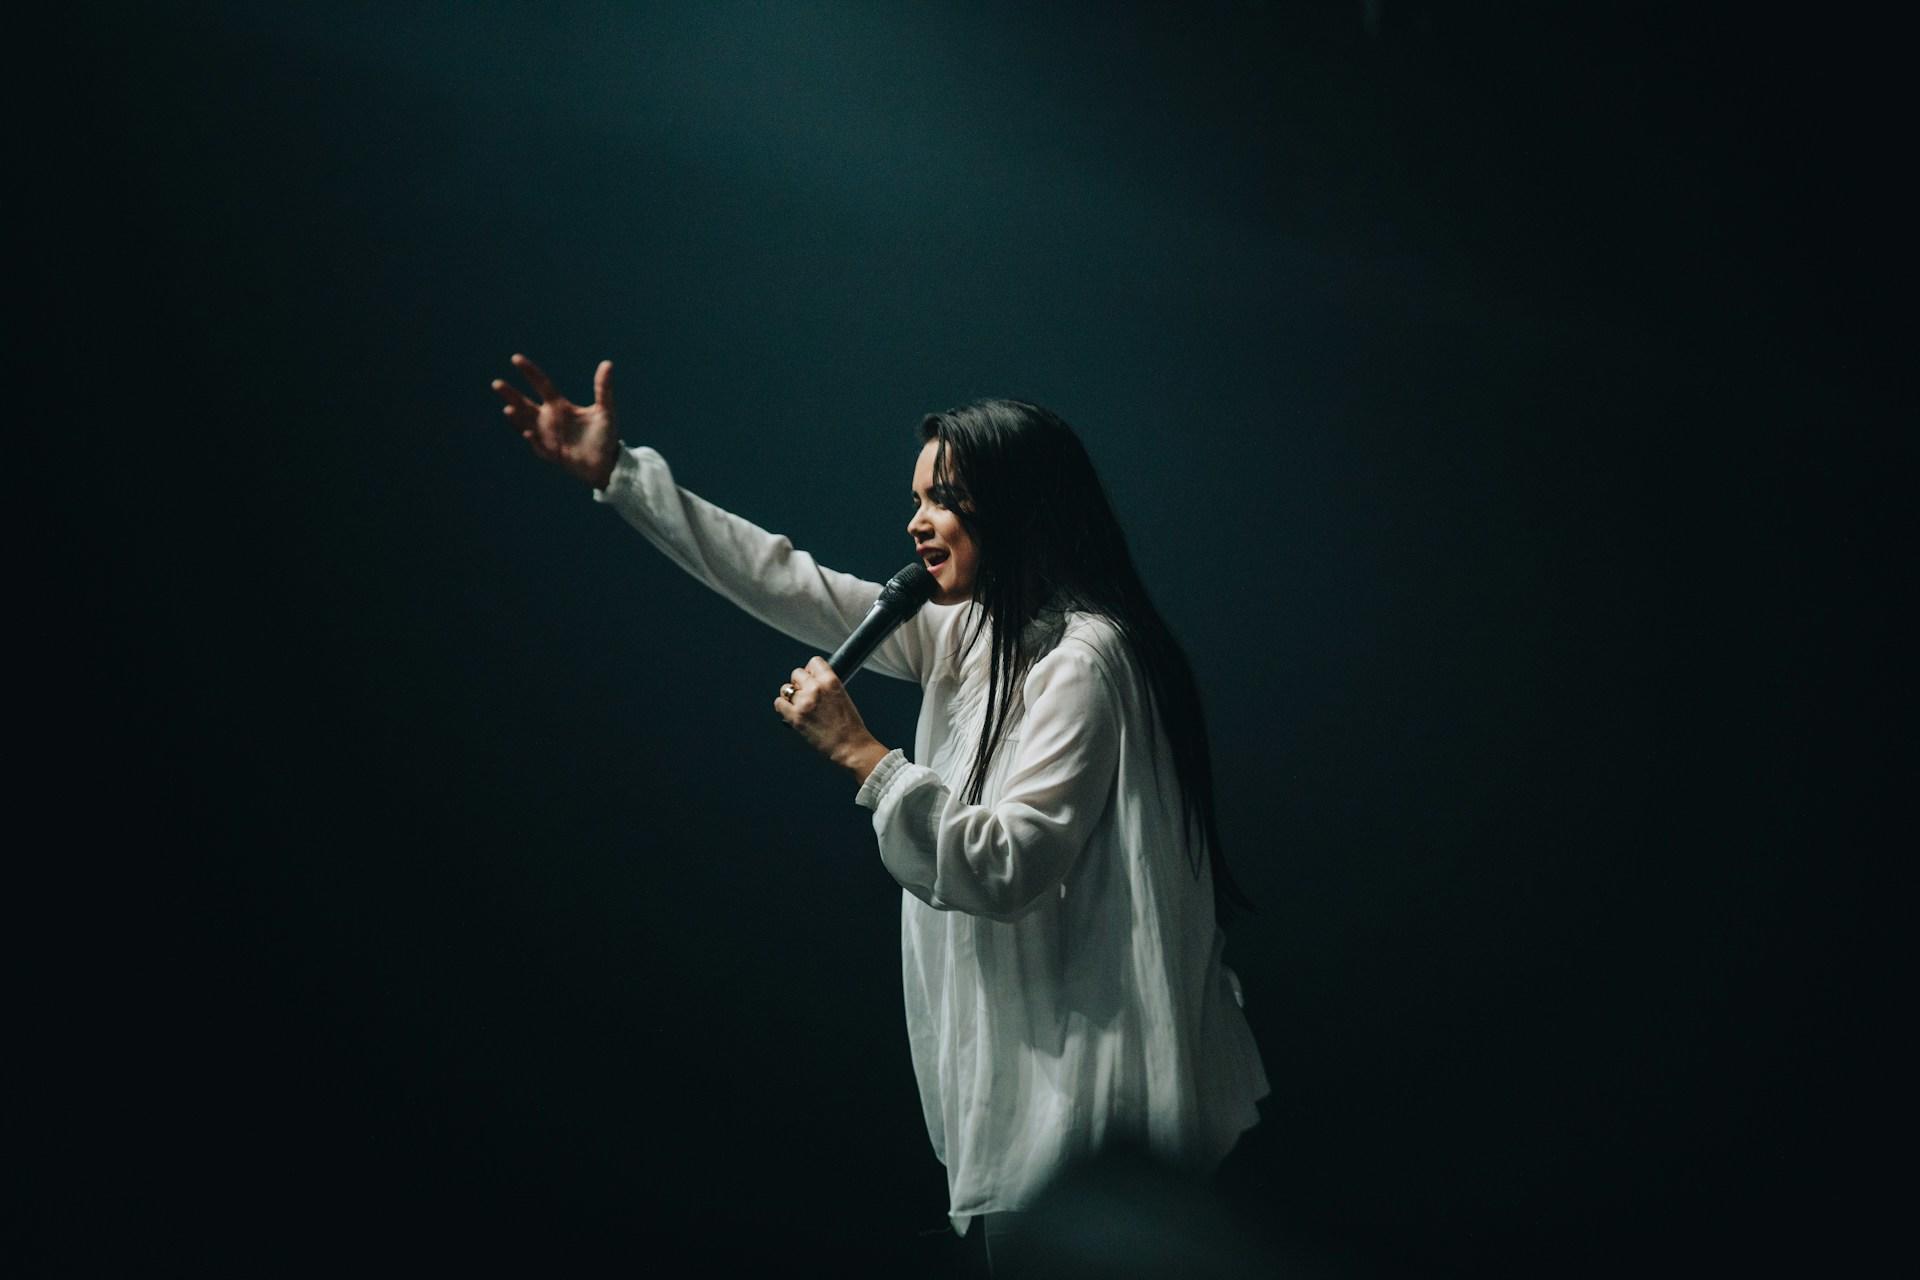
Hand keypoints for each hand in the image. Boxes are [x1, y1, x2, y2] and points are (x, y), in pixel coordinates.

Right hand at [491, 353, 619, 487]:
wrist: (607, 464)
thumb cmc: (605, 436)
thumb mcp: (605, 411)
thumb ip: (603, 388)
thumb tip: (608, 363)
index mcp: (560, 406)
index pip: (542, 385)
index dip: (529, 372)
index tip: (515, 358)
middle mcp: (549, 419)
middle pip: (525, 404)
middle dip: (511, 395)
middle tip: (497, 383)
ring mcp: (548, 437)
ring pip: (527, 424)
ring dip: (517, 418)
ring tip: (508, 409)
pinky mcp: (552, 453)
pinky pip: (539, 446)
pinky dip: (533, 440)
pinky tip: (528, 432)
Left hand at [774, 657, 889, 781]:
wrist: (850, 746)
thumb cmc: (850, 726)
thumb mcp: (843, 696)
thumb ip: (827, 686)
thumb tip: (811, 681)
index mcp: (831, 681)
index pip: (814, 662)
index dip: (811, 670)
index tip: (810, 677)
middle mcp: (816, 689)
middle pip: (797, 673)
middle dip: (799, 682)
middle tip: (804, 694)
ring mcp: (804, 703)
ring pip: (786, 688)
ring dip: (790, 695)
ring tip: (798, 705)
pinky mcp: (796, 717)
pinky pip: (779, 703)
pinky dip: (782, 707)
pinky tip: (790, 712)